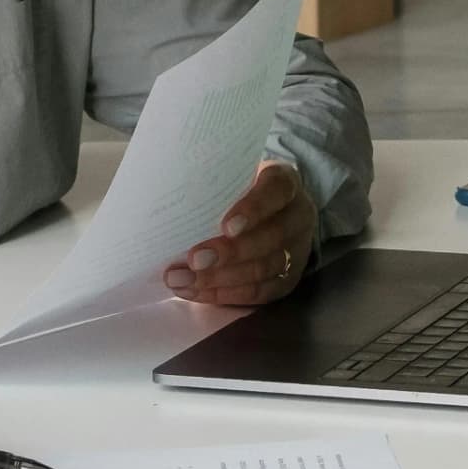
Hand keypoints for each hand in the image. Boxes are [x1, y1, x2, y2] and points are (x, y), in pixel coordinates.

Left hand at [165, 158, 317, 305]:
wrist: (274, 210)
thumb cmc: (242, 188)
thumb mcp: (235, 174)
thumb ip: (215, 184)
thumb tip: (168, 199)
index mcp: (287, 183)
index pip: (276, 191)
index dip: (253, 210)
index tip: (225, 226)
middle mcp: (299, 217)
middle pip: (271, 238)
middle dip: (230, 253)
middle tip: (193, 260)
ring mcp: (297, 251)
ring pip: (264, 270)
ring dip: (220, 279)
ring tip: (182, 280)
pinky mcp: (288, 279)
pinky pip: (258, 293)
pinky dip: (224, 294)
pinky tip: (196, 292)